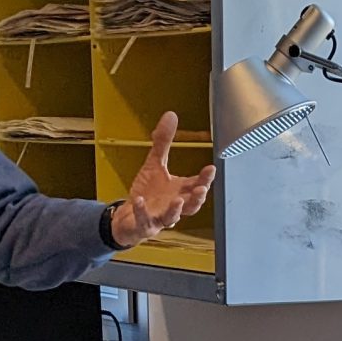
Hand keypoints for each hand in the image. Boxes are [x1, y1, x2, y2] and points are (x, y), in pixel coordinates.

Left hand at [111, 112, 214, 248]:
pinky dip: (142, 210)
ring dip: (176, 210)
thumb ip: (164, 142)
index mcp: (180, 191)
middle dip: (197, 198)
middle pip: (191, 205)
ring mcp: (160, 217)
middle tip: (202, 188)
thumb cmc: (148, 193)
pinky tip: (139, 200)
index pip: (197, 184)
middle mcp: (174, 205)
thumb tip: (171, 116)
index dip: (205, 178)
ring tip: (178, 201)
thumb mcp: (155, 164)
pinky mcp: (145, 224)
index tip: (211, 168)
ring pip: (172, 217)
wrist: (130, 216)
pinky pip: (144, 219)